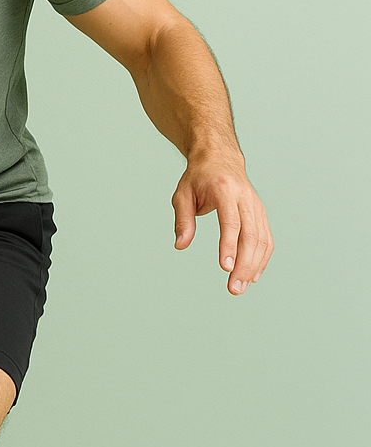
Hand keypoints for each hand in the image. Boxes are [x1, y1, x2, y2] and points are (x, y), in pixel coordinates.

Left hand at [171, 152, 272, 293]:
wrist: (220, 157)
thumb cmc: (198, 178)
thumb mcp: (182, 194)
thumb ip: (183, 220)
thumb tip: (181, 244)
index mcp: (225, 190)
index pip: (230, 221)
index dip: (229, 245)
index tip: (226, 268)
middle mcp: (245, 198)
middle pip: (250, 235)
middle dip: (243, 265)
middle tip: (233, 289)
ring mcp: (256, 206)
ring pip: (262, 240)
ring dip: (253, 266)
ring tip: (240, 287)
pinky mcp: (261, 213)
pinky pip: (266, 239)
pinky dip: (261, 259)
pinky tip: (252, 276)